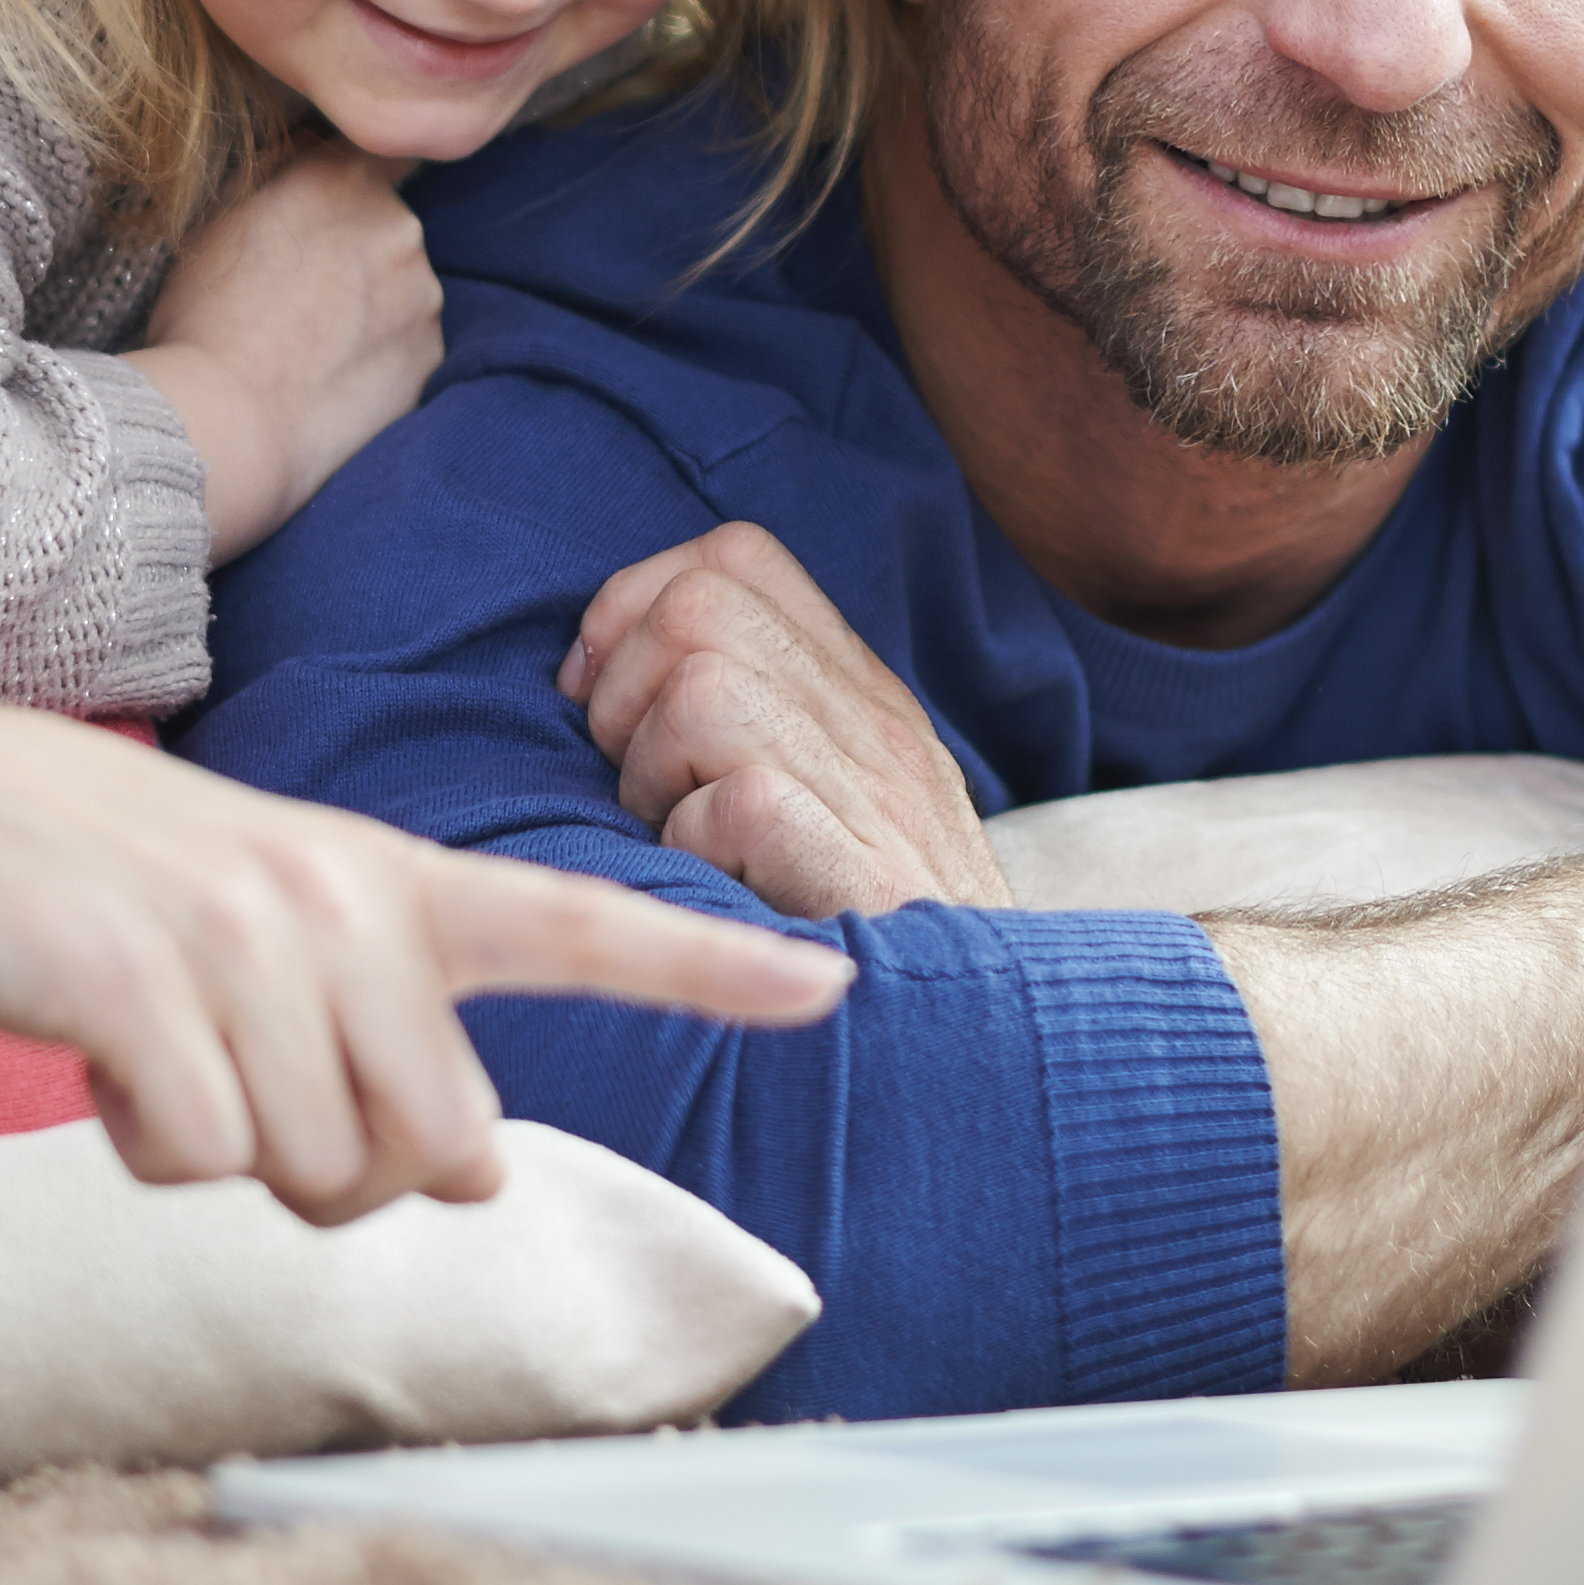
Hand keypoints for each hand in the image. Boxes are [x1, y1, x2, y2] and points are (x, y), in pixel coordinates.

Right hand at [0, 689, 845, 1220]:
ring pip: (317, 1176)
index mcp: (385, 880)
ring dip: (226, 1155)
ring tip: (153, 1049)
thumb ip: (378, 1037)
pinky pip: (206, 1160)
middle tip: (236, 1082)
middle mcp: (341, 900)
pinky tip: (96, 1065)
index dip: (714, 967)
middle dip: (342, 1169)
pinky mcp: (143, 988)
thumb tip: (464, 1183)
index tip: (839, 983)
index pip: (583, 927)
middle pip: (436, 1157)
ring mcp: (245, 938)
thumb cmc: (94, 895)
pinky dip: (145, 1148)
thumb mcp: (257, 932)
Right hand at [132, 143, 440, 561]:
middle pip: (386, 225)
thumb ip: (282, 174)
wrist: (227, 424)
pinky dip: (379, 358)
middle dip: (353, 249)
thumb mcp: (221, 218)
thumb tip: (310, 151)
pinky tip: (331, 382)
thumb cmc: (204, 320)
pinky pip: (407, 346)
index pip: (379, 150)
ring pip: (401, 289)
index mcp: (343, 178)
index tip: (329, 204)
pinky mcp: (432, 360)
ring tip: (309, 348)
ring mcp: (424, 296)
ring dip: (371, 306)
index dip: (353, 177)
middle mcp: (400, 227)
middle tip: (297, 294)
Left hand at [559, 520, 1012, 917]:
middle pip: (699, 606)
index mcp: (860, 689)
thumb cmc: (864, 926)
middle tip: (638, 781)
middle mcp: (873, 722)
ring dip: (652, 772)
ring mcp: (874, 793)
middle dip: (624, 691)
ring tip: (680, 835)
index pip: (736, 557)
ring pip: (704, 691)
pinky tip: (718, 884)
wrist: (983, 1027)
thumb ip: (753, 716)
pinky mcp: (861, 871)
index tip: (603, 697)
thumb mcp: (825, 798)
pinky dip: (692, 845)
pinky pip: (732, 803)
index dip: (634, 606)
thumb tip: (601, 669)